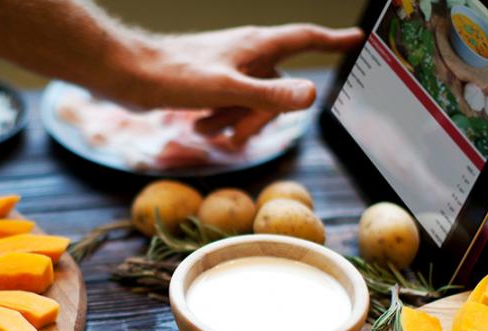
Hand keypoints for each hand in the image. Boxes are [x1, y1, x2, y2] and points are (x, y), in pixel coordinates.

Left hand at [124, 24, 363, 145]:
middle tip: (237, 136)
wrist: (130, 76)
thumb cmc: (175, 77)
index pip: (305, 39)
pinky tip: (199, 127)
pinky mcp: (210, 82)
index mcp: (256, 47)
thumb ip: (269, 96)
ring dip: (235, 122)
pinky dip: (219, 120)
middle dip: (261, 116)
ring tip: (207, 129)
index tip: (357, 37)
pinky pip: (230, 106)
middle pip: (278, 87)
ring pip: (252, 101)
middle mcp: (246, 54)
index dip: (333, 40)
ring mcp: (229, 68)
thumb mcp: (228, 90)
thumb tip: (312, 96)